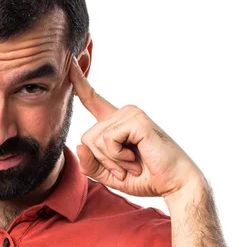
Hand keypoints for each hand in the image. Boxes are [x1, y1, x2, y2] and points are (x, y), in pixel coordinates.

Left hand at [69, 56, 204, 198]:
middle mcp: (122, 113)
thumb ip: (89, 164)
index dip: (79, 81)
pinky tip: (135, 160)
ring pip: (95, 140)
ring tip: (133, 164)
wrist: (174, 184)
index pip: (92, 99)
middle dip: (102, 160)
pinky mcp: (136, 120)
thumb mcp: (108, 175)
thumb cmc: (145, 178)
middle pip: (86, 137)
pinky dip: (118, 157)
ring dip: (111, 161)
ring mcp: (130, 114)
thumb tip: (79, 145)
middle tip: (126, 169)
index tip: (71, 61)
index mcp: (115, 122)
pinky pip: (108, 140)